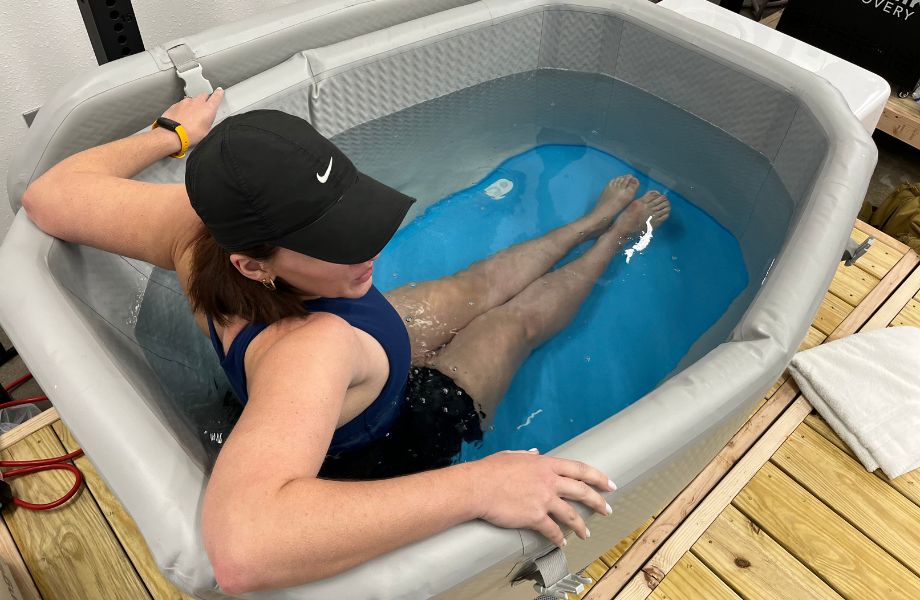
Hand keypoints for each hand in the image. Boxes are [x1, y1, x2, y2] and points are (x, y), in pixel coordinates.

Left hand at [160, 88, 224, 146]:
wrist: (172, 134)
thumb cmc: (190, 134)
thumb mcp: (206, 130)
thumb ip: (209, 120)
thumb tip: (209, 118)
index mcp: (208, 108)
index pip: (216, 96)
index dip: (219, 93)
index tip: (220, 92)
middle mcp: (197, 102)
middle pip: (204, 96)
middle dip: (205, 100)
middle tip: (204, 109)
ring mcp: (186, 102)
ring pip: (192, 100)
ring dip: (193, 105)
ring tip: (191, 116)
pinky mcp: (176, 104)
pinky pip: (182, 104)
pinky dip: (184, 108)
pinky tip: (183, 117)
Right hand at [470, 450, 615, 547]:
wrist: (477, 487)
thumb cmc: (490, 470)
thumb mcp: (512, 455)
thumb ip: (527, 456)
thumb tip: (535, 453)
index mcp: (546, 464)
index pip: (580, 469)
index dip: (598, 477)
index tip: (609, 483)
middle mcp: (549, 481)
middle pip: (582, 491)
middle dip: (598, 502)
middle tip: (607, 510)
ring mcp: (543, 499)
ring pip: (571, 514)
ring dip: (581, 526)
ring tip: (587, 534)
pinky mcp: (534, 516)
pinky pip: (552, 530)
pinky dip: (558, 538)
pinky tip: (561, 543)